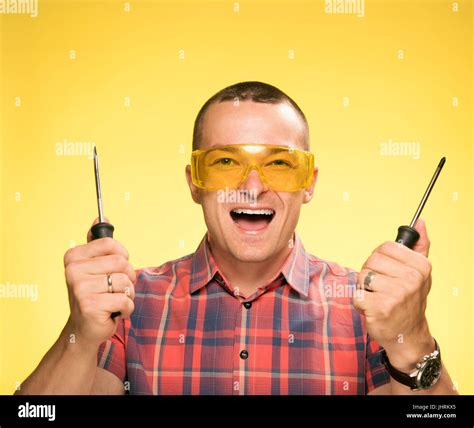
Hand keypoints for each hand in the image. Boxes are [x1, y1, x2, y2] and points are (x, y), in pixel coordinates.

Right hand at [63, 219, 135, 347]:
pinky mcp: (92, 306)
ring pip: (126, 282)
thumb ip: (97, 243)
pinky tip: (114, 312)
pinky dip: (127, 308)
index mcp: (74, 257)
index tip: (116, 267)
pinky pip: (126, 300)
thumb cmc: (93, 294)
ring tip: (114, 300)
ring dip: (128, 294)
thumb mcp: (93, 266)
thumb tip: (101, 218)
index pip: (110, 244)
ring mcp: (81, 289)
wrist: (83, 328)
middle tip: (116, 288)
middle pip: (122, 263)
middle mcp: (73, 271)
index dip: (122, 256)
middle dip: (128, 277)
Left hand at [353, 219, 435, 370]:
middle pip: (371, 261)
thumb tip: (420, 222)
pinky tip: (372, 309)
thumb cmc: (410, 300)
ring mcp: (395, 293)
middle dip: (370, 273)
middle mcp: (410, 278)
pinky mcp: (379, 307)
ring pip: (362, 276)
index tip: (388, 272)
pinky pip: (356, 294)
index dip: (380, 259)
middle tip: (381, 288)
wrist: (408, 335)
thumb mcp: (420, 273)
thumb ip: (419, 246)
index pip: (385, 247)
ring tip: (377, 298)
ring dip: (365, 288)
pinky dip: (360, 302)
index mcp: (420, 266)